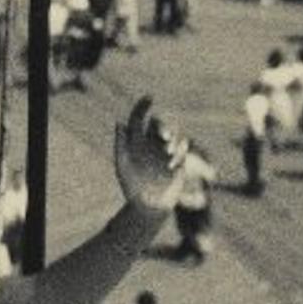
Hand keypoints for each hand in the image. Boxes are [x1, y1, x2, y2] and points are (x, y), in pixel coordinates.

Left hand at [112, 97, 185, 212]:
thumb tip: (119, 122)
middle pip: (160, 124)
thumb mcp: (123, 166)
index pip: (139, 118)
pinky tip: (172, 166)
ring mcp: (166, 152)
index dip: (143, 106)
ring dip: (172, 141)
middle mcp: (151, 143)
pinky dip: (178, 153)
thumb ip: (120, 145)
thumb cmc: (132, 187)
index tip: (149, 98)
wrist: (148, 206)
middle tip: (163, 136)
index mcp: (136, 141)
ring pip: (173, 135)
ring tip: (167, 154)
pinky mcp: (178, 161)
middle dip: (164, 126)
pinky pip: (182, 149)